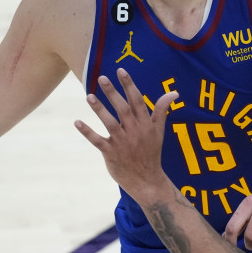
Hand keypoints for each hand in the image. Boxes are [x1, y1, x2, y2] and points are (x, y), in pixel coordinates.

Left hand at [74, 68, 178, 202]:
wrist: (147, 181)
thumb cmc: (151, 153)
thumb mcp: (159, 131)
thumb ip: (162, 110)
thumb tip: (174, 93)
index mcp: (145, 124)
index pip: (138, 101)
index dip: (129, 85)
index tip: (121, 71)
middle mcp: (134, 132)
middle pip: (123, 109)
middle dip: (112, 93)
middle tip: (102, 78)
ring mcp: (122, 143)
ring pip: (110, 123)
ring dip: (99, 109)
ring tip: (88, 96)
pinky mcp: (111, 153)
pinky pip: (97, 141)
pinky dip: (87, 132)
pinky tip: (77, 122)